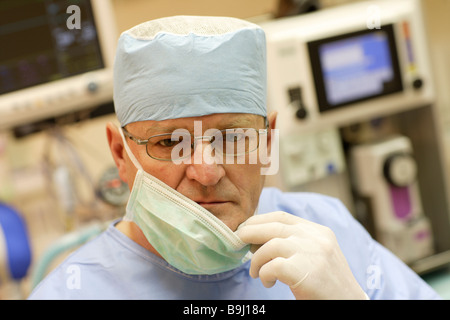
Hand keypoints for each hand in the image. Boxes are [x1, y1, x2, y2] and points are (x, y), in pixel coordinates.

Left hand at [237, 211, 366, 299]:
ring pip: (270, 245)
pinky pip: (272, 266)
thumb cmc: (326, 285)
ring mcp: (312, 253)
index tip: (245, 228)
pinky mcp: (305, 271)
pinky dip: (264, 274)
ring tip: (256, 273)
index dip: (259, 220)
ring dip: (256, 260)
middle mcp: (316, 238)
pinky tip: (268, 282)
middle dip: (249, 232)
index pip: (281, 217)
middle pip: (273, 226)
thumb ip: (294, 243)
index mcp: (318, 231)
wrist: (349, 305)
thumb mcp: (315, 255)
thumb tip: (256, 238)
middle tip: (237, 242)